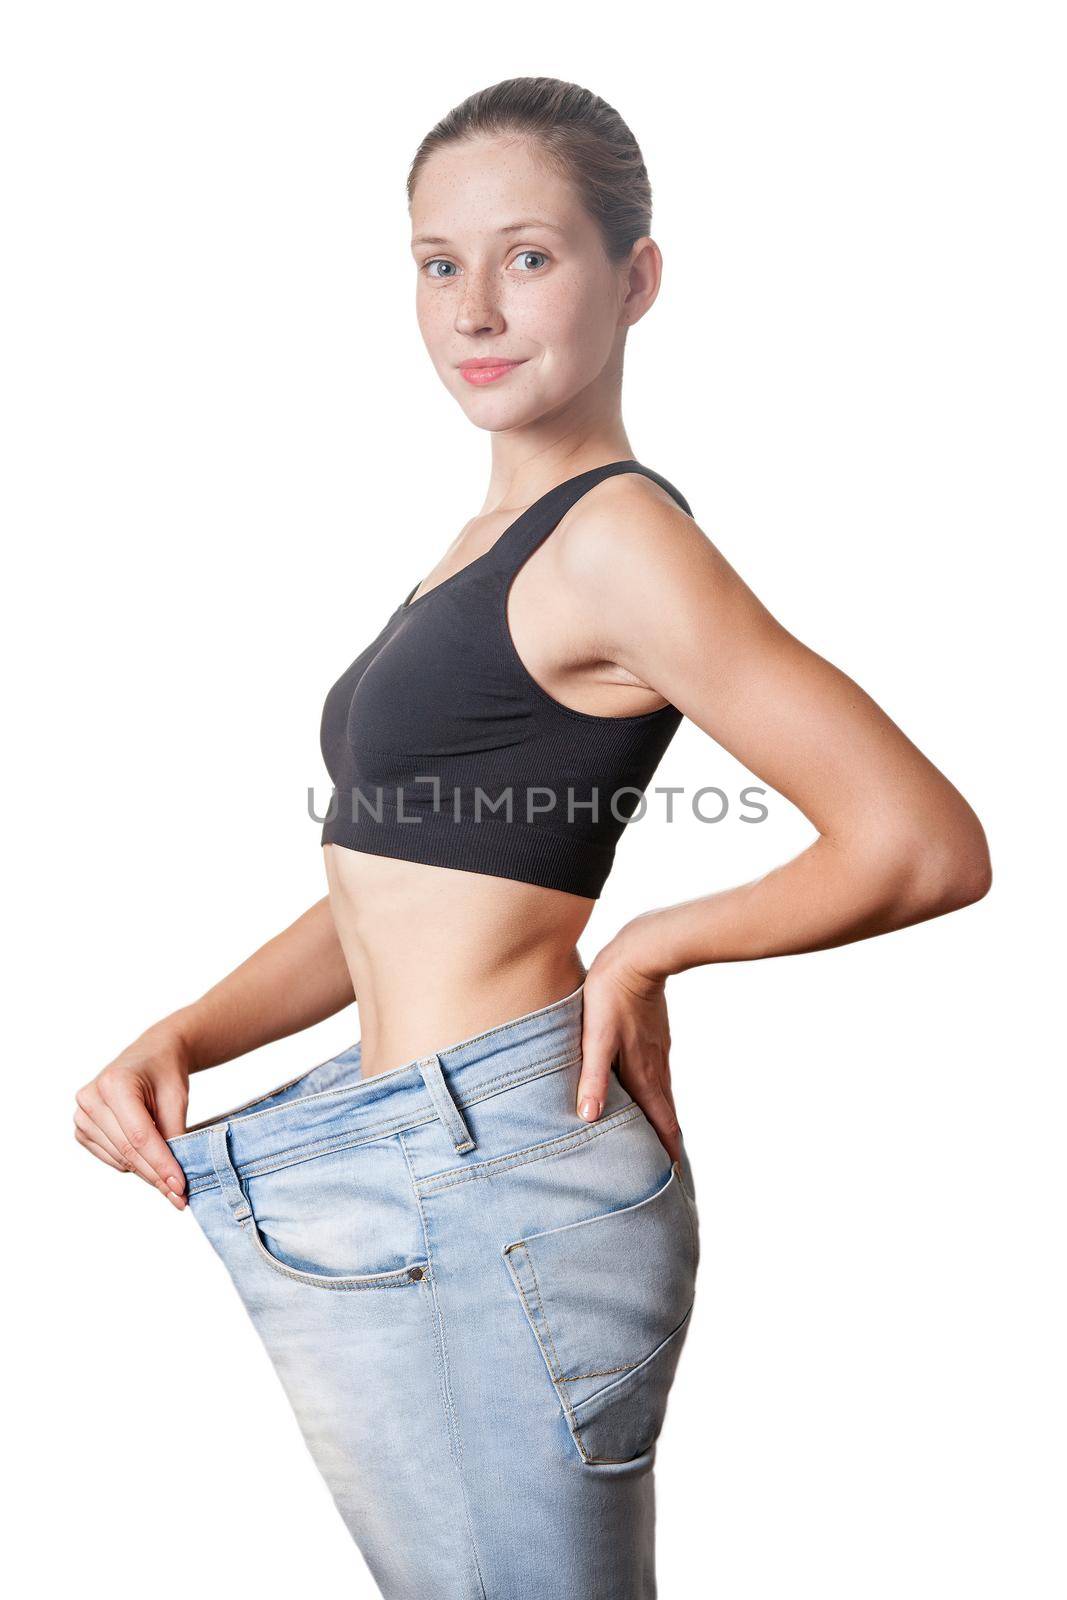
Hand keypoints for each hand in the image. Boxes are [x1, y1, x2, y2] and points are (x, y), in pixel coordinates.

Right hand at [74, 1021, 191, 1209]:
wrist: (150, 1056)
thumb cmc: (165, 1073)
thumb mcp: (177, 1098)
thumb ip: (173, 1134)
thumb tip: (174, 1177)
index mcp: (115, 1084)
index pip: (139, 1136)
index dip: (160, 1164)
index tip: (180, 1187)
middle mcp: (91, 1098)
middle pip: (128, 1151)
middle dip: (156, 1175)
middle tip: (180, 1196)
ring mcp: (82, 1115)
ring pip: (119, 1159)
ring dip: (146, 1173)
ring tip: (171, 1179)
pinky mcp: (82, 1130)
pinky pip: (110, 1158)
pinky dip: (132, 1164)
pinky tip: (149, 1160)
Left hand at [577, 937, 681, 1165]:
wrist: (641, 954)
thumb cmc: (612, 996)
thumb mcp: (596, 1038)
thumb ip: (594, 1079)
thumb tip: (589, 1118)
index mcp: (643, 1073)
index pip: (661, 1122)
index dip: (667, 1150)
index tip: (674, 1175)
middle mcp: (656, 1066)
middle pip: (666, 1112)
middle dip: (667, 1140)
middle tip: (670, 1166)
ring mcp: (659, 1050)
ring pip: (664, 1092)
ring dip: (664, 1117)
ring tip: (662, 1134)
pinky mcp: (655, 1034)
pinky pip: (660, 1073)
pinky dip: (659, 1092)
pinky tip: (650, 1088)